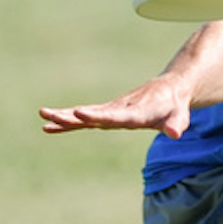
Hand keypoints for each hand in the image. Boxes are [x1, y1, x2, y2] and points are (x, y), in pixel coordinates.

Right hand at [39, 75, 191, 139]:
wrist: (168, 89)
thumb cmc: (174, 106)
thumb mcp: (179, 116)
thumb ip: (176, 124)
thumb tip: (175, 133)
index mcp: (136, 112)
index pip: (116, 116)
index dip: (99, 116)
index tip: (80, 112)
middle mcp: (120, 110)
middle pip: (93, 114)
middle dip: (72, 116)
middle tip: (49, 114)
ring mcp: (111, 111)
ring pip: (85, 115)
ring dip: (64, 117)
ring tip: (42, 116)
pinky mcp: (107, 113)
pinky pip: (85, 119)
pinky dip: (68, 122)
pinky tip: (49, 127)